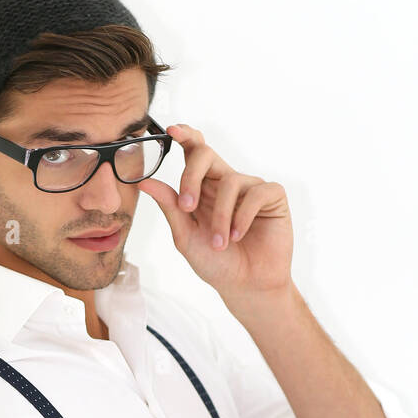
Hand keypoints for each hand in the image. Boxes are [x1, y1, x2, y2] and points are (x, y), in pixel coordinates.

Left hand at [138, 123, 293, 299]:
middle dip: (192, 177)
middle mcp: (227, 182)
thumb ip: (170, 207)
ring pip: (231, 181)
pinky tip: (238, 235)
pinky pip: (257, 193)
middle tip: (187, 207)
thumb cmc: (216, 262)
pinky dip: (243, 216)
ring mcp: (250, 187)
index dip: (185, 136)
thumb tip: (144, 182)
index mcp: (204, 187)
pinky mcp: (273, 196)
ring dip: (220, 217)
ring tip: (220, 244)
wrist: (246, 286)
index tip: (172, 131)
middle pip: (207, 155)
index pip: (194, 152)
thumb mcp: (186, 236)